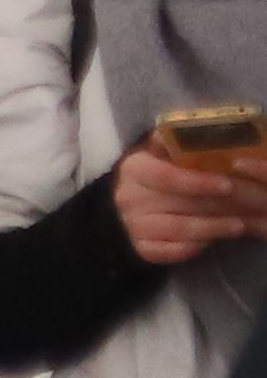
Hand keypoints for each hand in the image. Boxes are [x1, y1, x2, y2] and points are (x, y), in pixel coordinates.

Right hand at [117, 135, 266, 265]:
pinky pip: (168, 252)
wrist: (126, 205)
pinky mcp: (140, 247)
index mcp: (133, 169)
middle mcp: (128, 197)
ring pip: (177, 230)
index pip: (166, 177)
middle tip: (249, 208)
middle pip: (178, 205)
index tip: (227, 184)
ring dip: (212, 229)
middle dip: (217, 207)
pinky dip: (191, 248)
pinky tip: (211, 241)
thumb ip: (173, 140)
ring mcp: (132, 225)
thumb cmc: (153, 173)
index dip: (198, 182)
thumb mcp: (157, 151)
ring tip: (239, 226)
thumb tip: (192, 125)